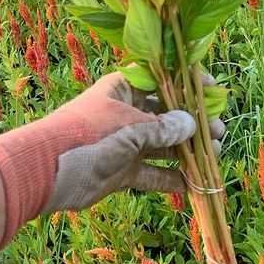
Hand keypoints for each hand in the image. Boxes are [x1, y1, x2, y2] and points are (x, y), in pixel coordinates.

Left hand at [46, 72, 223, 210]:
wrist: (44, 172)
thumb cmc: (87, 136)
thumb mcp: (129, 128)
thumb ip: (163, 129)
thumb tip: (192, 125)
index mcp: (124, 88)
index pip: (163, 79)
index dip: (189, 84)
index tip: (215, 92)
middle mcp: (126, 113)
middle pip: (167, 114)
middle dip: (194, 123)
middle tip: (219, 133)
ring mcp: (124, 143)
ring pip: (163, 145)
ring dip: (187, 151)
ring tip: (213, 157)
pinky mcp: (121, 171)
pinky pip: (152, 173)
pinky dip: (171, 178)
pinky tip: (194, 184)